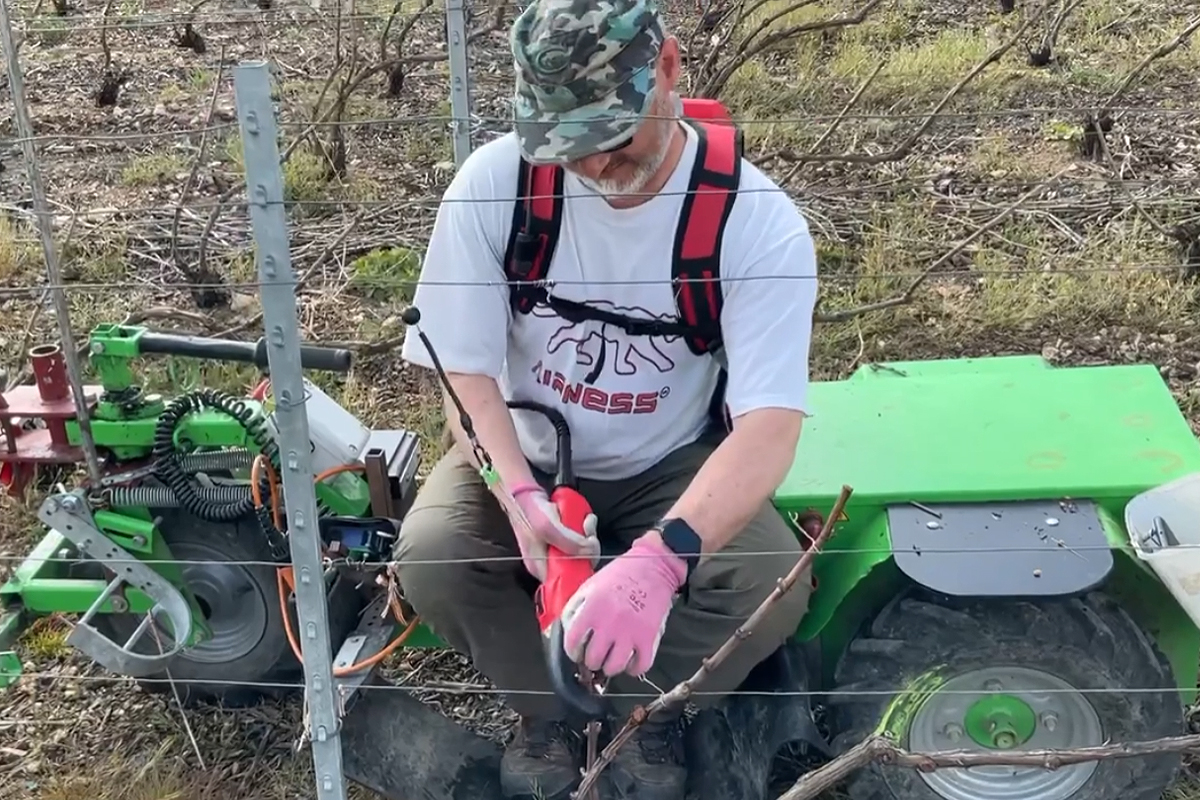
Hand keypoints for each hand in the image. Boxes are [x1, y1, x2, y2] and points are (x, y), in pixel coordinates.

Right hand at [507, 483, 599, 580]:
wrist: (525, 494)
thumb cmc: (531, 512)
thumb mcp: (548, 527)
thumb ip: (569, 542)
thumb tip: (589, 552)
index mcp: (542, 569)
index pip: (567, 583)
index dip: (582, 570)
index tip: (589, 553)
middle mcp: (550, 565)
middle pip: (579, 566)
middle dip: (589, 548)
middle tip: (589, 531)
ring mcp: (558, 553)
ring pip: (583, 552)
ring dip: (589, 536)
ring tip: (586, 520)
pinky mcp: (563, 542)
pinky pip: (581, 541)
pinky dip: (586, 530)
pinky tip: (584, 519)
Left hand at [560, 532, 686, 677]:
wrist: (653, 566)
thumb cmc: (621, 574)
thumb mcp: (590, 585)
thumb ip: (576, 607)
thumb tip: (567, 629)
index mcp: (591, 608)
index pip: (573, 642)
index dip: (573, 652)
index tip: (577, 653)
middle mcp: (609, 623)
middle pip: (593, 660)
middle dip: (592, 661)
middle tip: (595, 656)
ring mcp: (630, 632)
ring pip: (614, 667)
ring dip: (610, 667)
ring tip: (611, 660)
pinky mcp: (649, 637)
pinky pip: (640, 666)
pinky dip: (634, 668)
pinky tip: (631, 660)